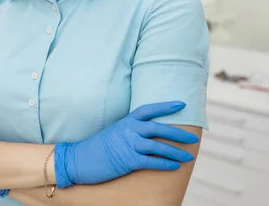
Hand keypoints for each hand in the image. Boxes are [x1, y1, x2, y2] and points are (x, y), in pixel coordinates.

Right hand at [55, 101, 199, 187]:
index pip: (148, 110)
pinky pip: (151, 162)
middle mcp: (128, 131)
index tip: (181, 104)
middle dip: (178, 133)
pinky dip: (165, 164)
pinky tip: (175, 167)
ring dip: (176, 152)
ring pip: (158, 146)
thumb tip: (147, 134)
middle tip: (193, 138)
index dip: (165, 106)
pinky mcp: (128, 160)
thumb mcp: (113, 132)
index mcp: (125, 122)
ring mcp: (128, 145)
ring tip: (189, 157)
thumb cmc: (96, 147)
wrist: (79, 158)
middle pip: (158, 128)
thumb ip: (129, 131)